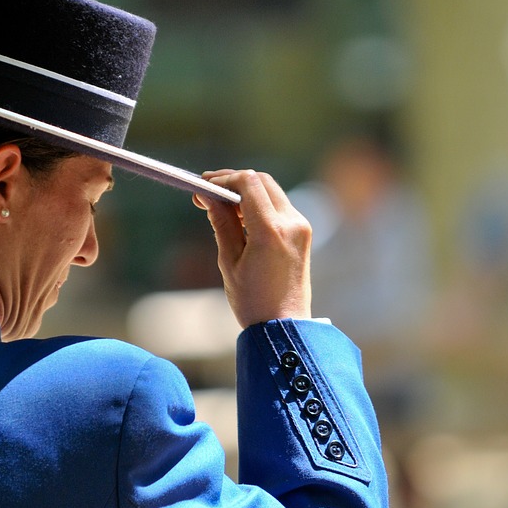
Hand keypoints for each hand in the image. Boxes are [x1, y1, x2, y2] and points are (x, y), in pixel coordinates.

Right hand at [194, 169, 312, 327]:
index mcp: (270, 231)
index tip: (203, 187)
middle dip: (234, 182)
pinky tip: (240, 218)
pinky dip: (259, 204)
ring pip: (272, 191)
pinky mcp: (304, 234)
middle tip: (208, 192)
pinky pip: (279, 207)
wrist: (285, 327)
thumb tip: (210, 197)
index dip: (223, 180)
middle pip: (262, 181)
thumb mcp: (229, 261)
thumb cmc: (253, 301)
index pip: (248, 183)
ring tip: (220, 207)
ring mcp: (301, 227)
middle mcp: (292, 223)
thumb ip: (222, 224)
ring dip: (247, 192)